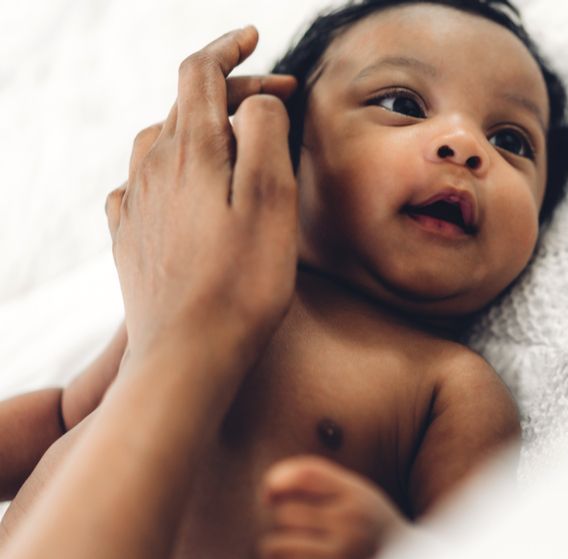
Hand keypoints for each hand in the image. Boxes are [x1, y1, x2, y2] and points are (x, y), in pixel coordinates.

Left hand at [105, 27, 298, 365]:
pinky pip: (143, 184)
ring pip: (163, 142)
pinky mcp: (132, 239)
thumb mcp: (272, 197)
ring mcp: (138, 205)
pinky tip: (184, 189)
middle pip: (186, 105)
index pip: (200, 73)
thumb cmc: (242, 283)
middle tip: (279, 100)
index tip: (254, 37)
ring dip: (202, 129)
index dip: (228, 47)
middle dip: (232, 92)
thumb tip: (256, 103)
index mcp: (190, 151)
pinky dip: (170, 169)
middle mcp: (152, 169)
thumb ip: (264, 133)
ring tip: (237, 141)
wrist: (188, 356)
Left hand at [258, 456, 409, 558]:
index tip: (270, 491)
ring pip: (277, 547)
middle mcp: (350, 522)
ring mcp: (341, 555)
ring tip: (288, 549)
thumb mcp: (357, 494)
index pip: (307, 474)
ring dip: (275, 548)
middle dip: (280, 519)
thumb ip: (320, 482)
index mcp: (357, 494)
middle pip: (286, 512)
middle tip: (293, 527)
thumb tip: (268, 489)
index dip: (278, 478)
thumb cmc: (371, 525)